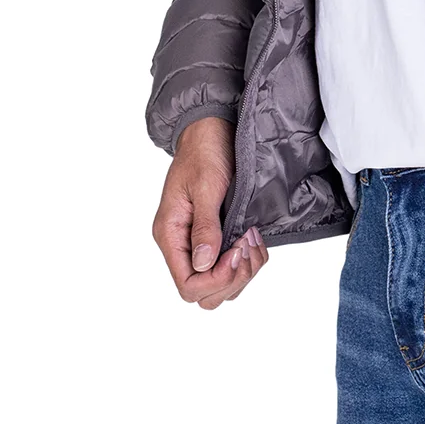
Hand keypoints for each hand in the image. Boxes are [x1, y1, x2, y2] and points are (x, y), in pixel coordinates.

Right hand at [152, 115, 268, 309]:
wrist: (212, 129)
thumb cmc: (205, 151)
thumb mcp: (206, 186)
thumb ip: (205, 226)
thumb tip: (204, 264)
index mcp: (170, 235)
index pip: (187, 285)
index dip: (215, 280)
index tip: (236, 252)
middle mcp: (183, 245)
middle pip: (205, 294)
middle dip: (232, 277)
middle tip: (246, 244)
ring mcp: (200, 244)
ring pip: (222, 286)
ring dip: (244, 269)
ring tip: (252, 237)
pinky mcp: (217, 237)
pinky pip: (233, 267)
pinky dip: (248, 259)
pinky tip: (254, 235)